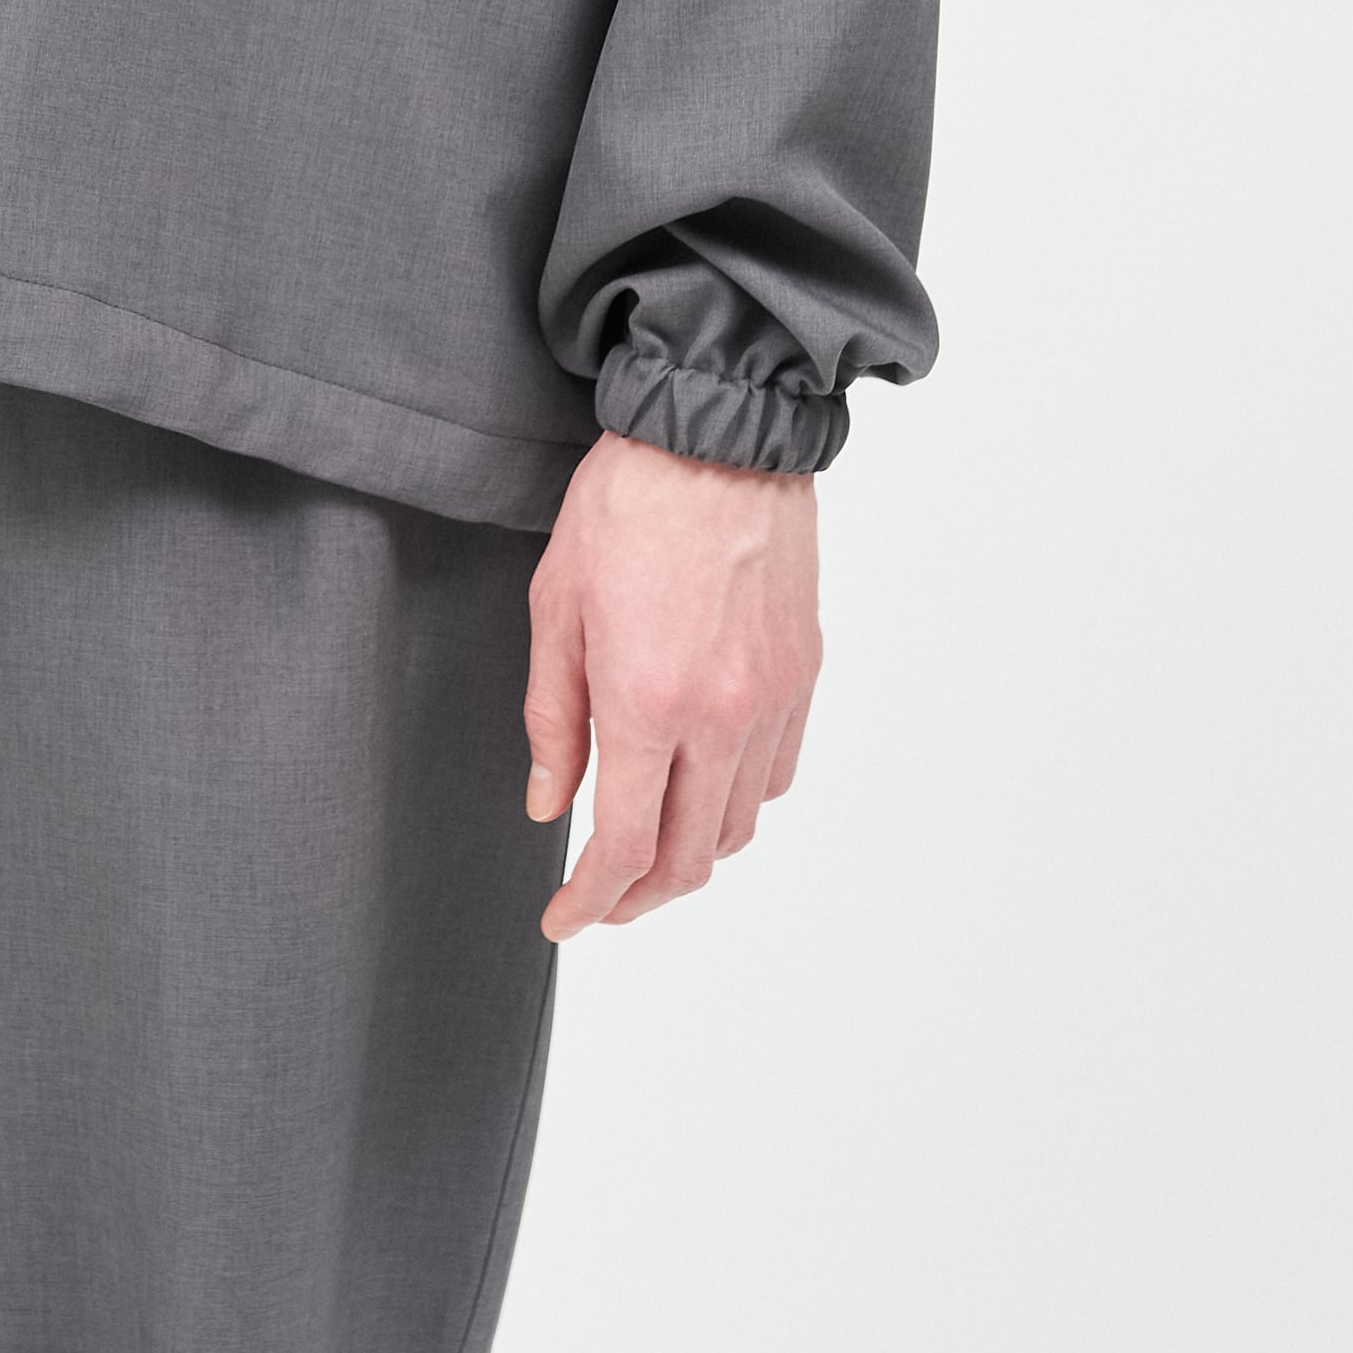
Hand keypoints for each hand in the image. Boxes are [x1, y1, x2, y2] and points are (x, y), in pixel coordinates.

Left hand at [523, 431, 820, 938]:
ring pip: (739, 825)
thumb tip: (548, 803)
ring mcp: (773, 698)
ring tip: (647, 853)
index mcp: (649, 700)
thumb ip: (552, 717)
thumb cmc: (626, 504)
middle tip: (599, 902)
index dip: (591, 901)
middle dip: (639, 899)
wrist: (717, 432)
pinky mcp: (804, 673)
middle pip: (690, 857)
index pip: (625, 846)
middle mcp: (722, 714)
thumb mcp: (555, 607)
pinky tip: (701, 791)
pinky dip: (737, 805)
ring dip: (691, 858)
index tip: (564, 919)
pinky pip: (776, 774)